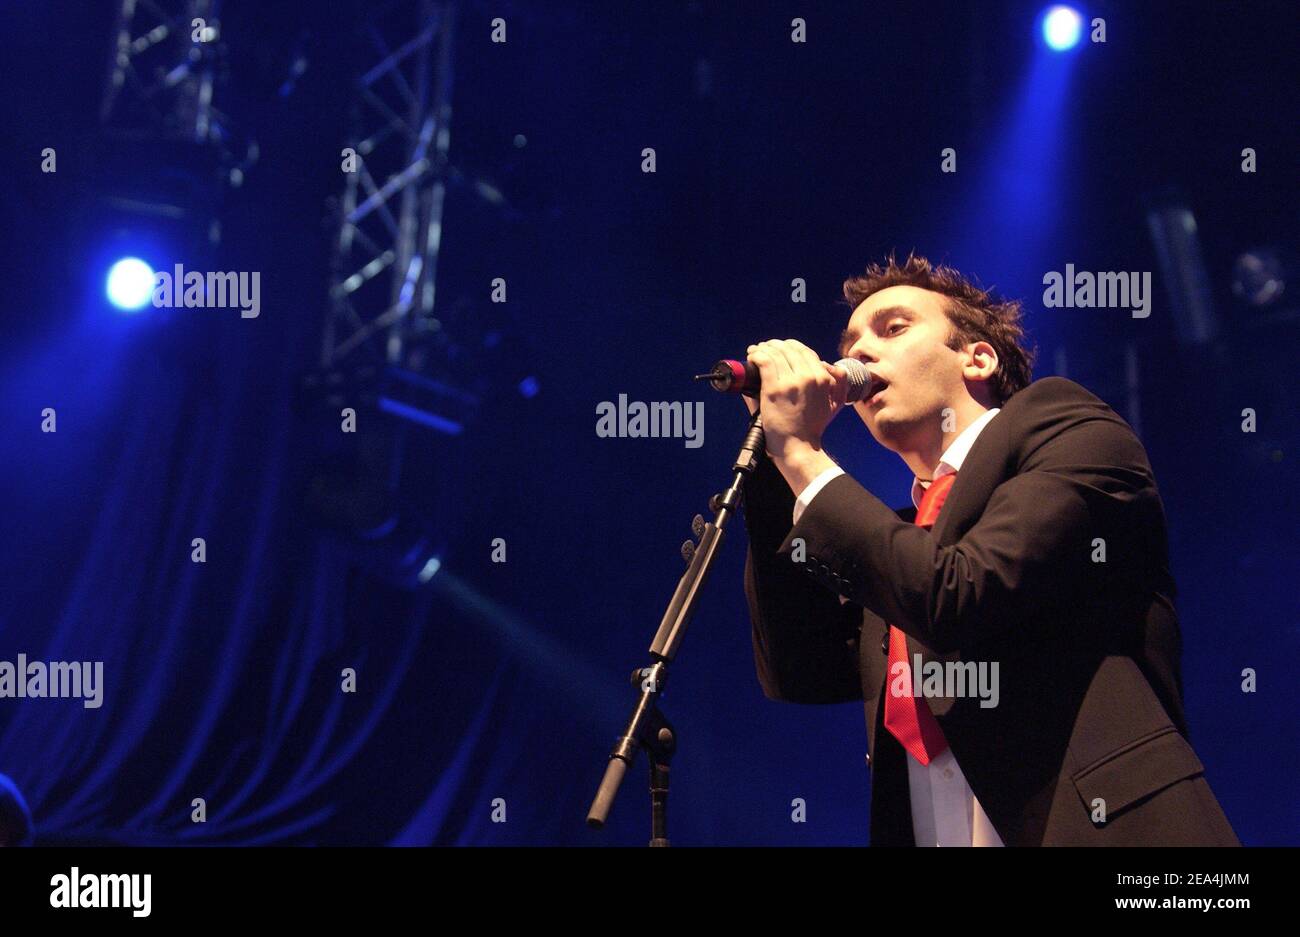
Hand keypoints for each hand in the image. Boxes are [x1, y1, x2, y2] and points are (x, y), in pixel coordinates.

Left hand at [744, 339, 848, 461]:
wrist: (799, 447)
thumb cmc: (814, 427)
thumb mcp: (836, 403)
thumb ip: (839, 383)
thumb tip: (829, 365)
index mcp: (823, 378)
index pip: (806, 351)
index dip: (791, 346)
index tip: (781, 348)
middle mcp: (809, 376)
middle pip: (789, 349)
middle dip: (775, 345)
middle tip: (765, 347)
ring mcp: (791, 382)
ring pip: (775, 353)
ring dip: (763, 348)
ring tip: (755, 351)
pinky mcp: (774, 389)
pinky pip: (765, 362)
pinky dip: (756, 355)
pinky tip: (752, 356)